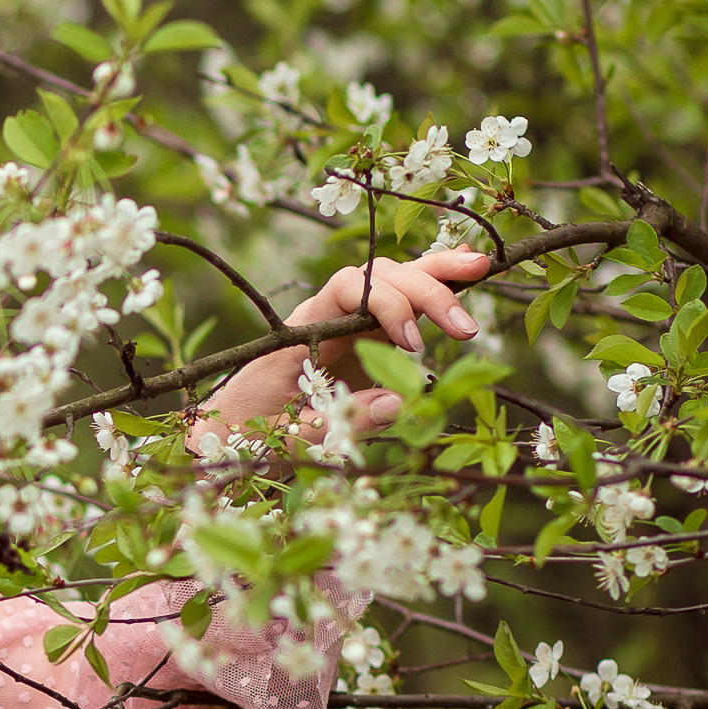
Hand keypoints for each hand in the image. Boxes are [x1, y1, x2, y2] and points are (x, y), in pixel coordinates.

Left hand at [206, 241, 493, 436]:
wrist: (226, 429)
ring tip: (481, 270)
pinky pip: (398, 301)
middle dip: (425, 293)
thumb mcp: (287, 438)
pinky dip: (429, 287)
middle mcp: (325, 313)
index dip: (387, 307)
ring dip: (436, 279)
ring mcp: (345, 320)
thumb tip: (400, 403)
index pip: (348, 290)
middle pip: (379, 277)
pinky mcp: (361, 334)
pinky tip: (464, 273)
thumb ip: (338, 422)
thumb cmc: (248, 434)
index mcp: (300, 330)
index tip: (414, 348)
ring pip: (393, 280)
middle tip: (467, 329)